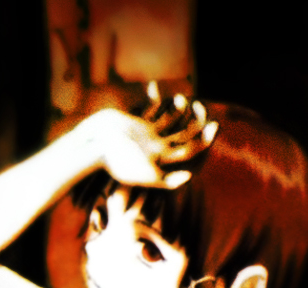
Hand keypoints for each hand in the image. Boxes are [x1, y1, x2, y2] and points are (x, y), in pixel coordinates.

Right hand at [80, 82, 216, 188]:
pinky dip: (153, 98)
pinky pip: (151, 109)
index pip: (190, 150)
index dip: (204, 140)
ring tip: (181, 98)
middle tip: (200, 105)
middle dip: (195, 121)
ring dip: (176, 109)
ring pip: (169, 119)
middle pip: (184, 134)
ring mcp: (148, 135)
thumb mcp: (145, 176)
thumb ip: (167, 181)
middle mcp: (159, 148)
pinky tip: (155, 87)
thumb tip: (191, 177)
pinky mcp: (136, 123)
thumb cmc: (117, 164)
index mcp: (164, 160)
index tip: (214, 124)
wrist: (92, 149)